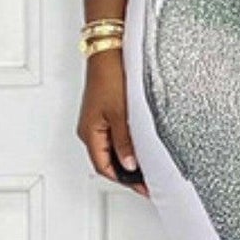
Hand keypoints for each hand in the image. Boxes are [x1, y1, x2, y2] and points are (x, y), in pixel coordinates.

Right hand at [76, 50, 148, 197]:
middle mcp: (90, 130)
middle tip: (149, 183)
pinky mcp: (103, 113)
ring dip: (128, 160)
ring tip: (148, 169)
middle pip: (107, 161)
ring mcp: (96, 121)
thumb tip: (129, 165)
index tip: (145, 189)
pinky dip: (126, 146)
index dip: (125, 181)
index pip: (106, 168)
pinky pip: (113, 137)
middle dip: (127, 175)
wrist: (107, 50)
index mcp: (90, 133)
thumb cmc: (110, 77)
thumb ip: (125, 142)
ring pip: (111, 150)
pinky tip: (140, 147)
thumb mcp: (121, 115)